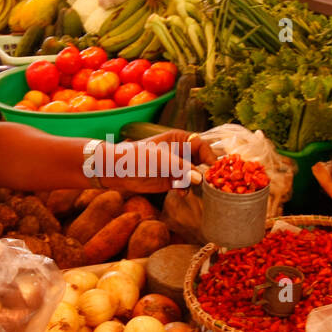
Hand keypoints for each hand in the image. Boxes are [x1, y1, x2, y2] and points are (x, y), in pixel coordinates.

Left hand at [100, 131, 217, 193]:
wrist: (117, 170)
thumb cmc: (136, 157)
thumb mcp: (159, 159)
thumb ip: (180, 167)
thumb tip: (199, 178)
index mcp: (180, 139)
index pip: (202, 145)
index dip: (210, 156)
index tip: (214, 168)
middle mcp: (182, 152)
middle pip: (202, 161)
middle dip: (206, 172)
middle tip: (210, 183)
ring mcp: (178, 167)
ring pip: (196, 175)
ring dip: (197, 183)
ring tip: (195, 188)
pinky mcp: (172, 181)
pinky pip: (186, 185)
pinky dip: (186, 189)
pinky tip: (181, 192)